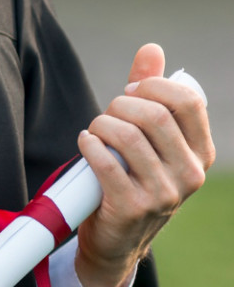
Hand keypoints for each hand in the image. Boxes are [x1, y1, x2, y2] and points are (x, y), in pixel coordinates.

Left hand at [76, 43, 215, 286]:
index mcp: (201, 152)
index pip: (188, 99)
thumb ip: (150, 92)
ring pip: (127, 135)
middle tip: (107, 115)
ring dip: (100, 124)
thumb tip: (152, 49)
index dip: (151, 85)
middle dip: (119, 104)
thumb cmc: (131, 176)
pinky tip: (86, 143)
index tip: (129, 91)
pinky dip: (88, 144)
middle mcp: (191, 174)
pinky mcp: (133, 207)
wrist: (116, 238)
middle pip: (153, 114)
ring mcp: (165, 194)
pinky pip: (105, 162)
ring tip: (95, 131)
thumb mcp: (148, 137)